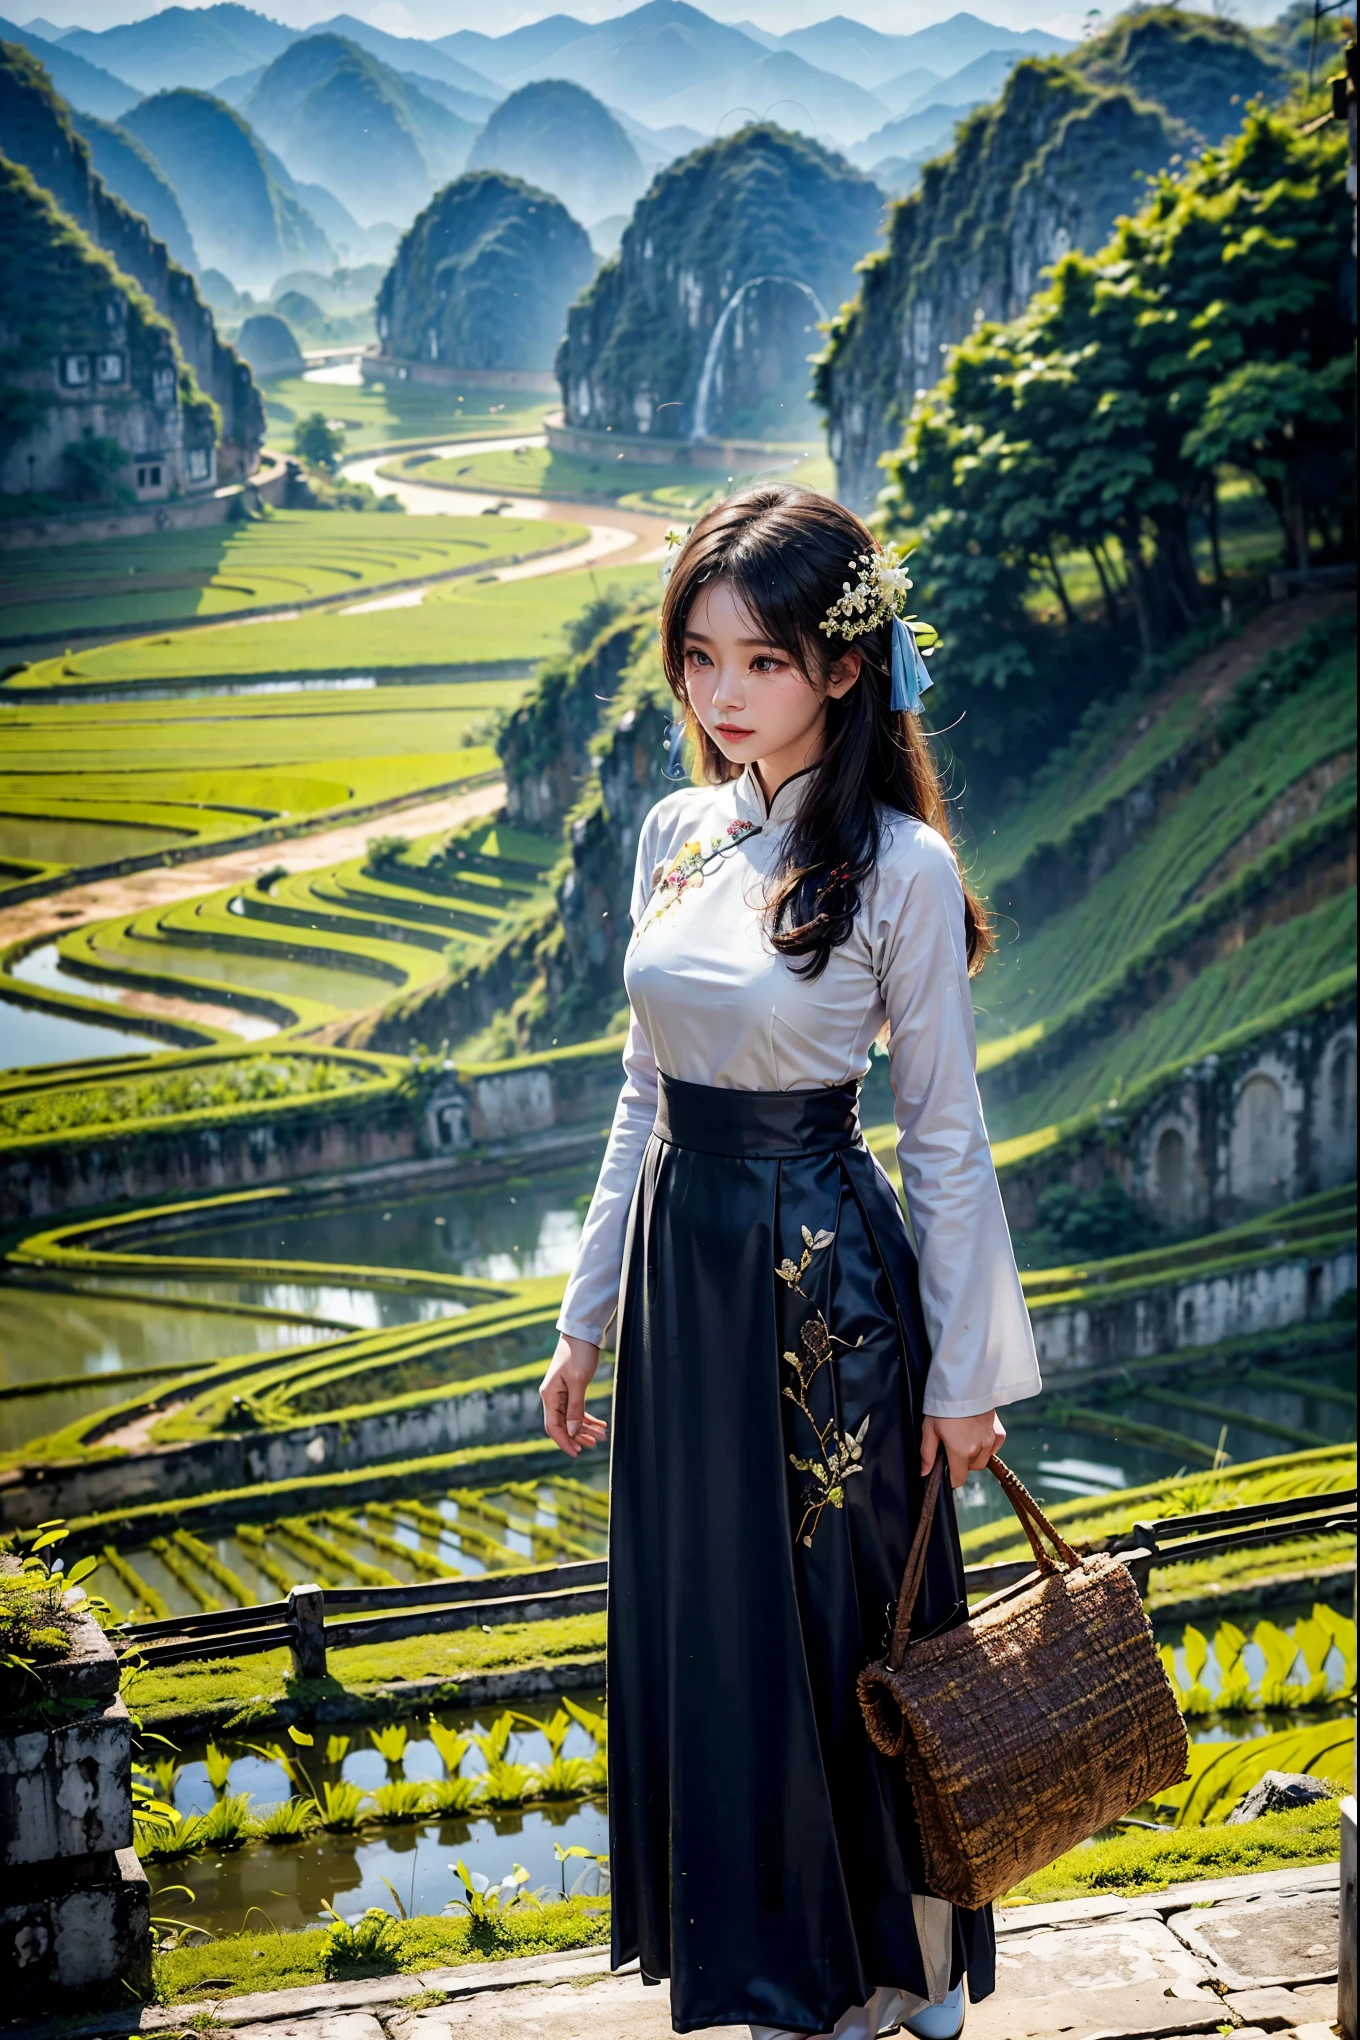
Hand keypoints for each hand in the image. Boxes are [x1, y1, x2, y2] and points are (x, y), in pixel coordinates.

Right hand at [539, 1334, 607, 1457]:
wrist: (582, 1333)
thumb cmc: (578, 1354)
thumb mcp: (578, 1382)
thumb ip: (575, 1408)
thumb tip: (571, 1431)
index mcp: (549, 1395)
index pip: (553, 1427)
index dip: (564, 1442)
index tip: (577, 1453)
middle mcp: (552, 1396)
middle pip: (563, 1425)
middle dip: (578, 1437)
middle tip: (595, 1444)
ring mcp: (561, 1393)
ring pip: (571, 1419)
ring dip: (585, 1428)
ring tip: (602, 1436)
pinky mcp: (571, 1389)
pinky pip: (577, 1409)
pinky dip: (588, 1418)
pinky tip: (601, 1424)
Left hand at [920, 1410, 1005, 1490]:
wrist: (964, 1384)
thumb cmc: (943, 1406)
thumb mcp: (929, 1428)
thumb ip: (927, 1454)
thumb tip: (924, 1473)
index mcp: (960, 1450)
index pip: (959, 1478)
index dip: (952, 1479)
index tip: (947, 1472)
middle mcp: (979, 1448)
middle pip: (971, 1467)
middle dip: (962, 1462)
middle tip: (953, 1446)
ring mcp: (991, 1440)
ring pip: (983, 1459)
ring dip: (975, 1455)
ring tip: (965, 1438)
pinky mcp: (1000, 1432)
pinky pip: (994, 1448)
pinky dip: (987, 1446)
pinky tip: (978, 1434)